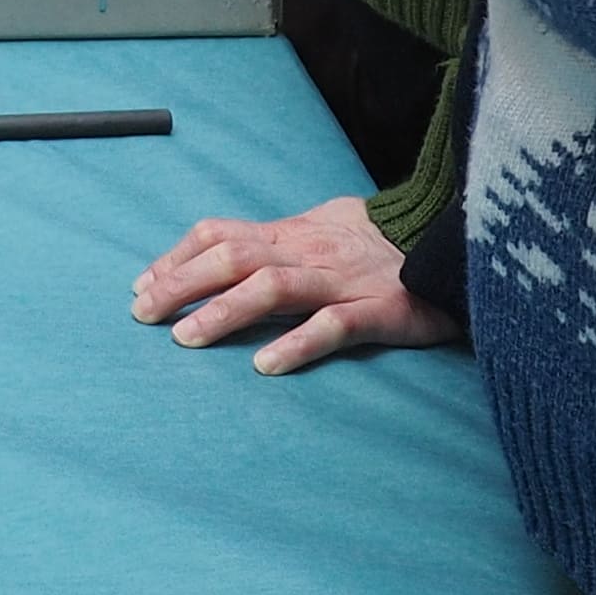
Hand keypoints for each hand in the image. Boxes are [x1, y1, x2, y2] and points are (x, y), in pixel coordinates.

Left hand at [133, 194, 464, 373]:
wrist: (454, 236)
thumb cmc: (377, 241)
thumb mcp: (320, 229)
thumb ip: (273, 243)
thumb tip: (213, 252)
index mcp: (292, 231)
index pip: (221, 234)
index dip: (177, 258)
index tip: (141, 284)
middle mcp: (309, 250)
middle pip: (233, 258)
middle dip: (182, 285)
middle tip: (143, 314)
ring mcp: (344, 279)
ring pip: (273, 287)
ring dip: (224, 312)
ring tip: (187, 339)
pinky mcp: (382, 308)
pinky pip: (334, 325)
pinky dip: (297, 343)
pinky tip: (267, 365)